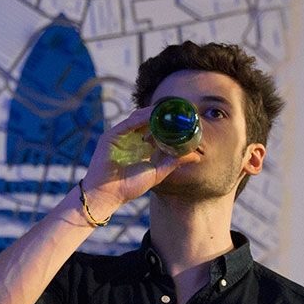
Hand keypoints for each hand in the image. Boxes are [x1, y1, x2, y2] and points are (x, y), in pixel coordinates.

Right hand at [80, 107, 198, 209]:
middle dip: (163, 114)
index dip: (170, 122)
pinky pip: (128, 123)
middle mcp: (131, 138)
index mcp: (142, 146)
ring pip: (139, 118)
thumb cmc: (129, 187)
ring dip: (154, 112)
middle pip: (148, 120)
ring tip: (169, 109)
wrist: (107, 195)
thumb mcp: (157, 172)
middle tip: (179, 109)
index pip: (157, 128)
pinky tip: (154, 115)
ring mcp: (121, 136)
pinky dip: (141, 118)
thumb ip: (174, 162)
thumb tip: (196, 156)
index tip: (185, 117)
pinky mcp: (111, 137)